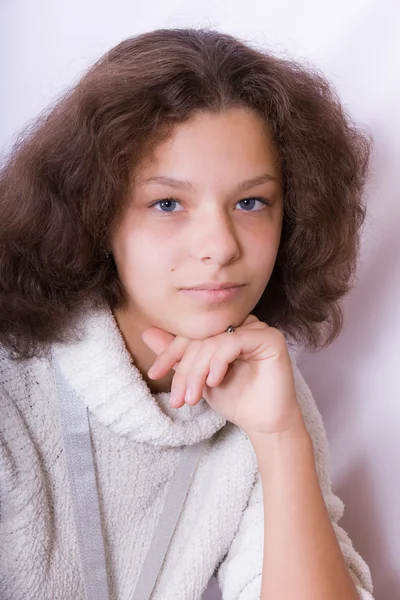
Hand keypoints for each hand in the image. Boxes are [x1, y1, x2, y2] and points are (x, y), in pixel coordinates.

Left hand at [142, 315, 304, 437]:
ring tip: (193, 397)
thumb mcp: (197, 377)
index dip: (170, 352)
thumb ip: (177, 356)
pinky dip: (218, 362)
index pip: (191, 332)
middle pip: (201, 336)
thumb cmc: (235, 399)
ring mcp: (257, 328)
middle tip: (178, 398)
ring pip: (214, 341)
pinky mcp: (270, 338)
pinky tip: (214, 381)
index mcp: (226, 328)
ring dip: (198, 371)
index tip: (154, 374)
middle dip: (185, 369)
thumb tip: (147, 333)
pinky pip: (234, 342)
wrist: (263, 424)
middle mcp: (242, 324)